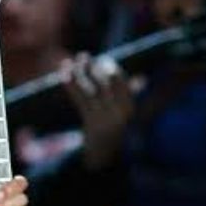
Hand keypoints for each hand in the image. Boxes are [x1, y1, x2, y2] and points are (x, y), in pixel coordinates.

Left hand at [60, 52, 133, 169]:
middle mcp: (116, 113)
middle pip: (103, 85)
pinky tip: (63, 74)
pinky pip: (78, 99)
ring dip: (79, 74)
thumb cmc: (117, 125)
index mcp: (129, 108)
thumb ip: (129, 95)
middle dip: (92, 68)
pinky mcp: (87, 120)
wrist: (105, 151)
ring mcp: (101, 118)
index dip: (112, 71)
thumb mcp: (126, 112)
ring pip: (88, 90)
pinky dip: (70, 86)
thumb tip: (142, 79)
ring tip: (69, 61)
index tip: (104, 59)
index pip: (121, 86)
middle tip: (83, 55)